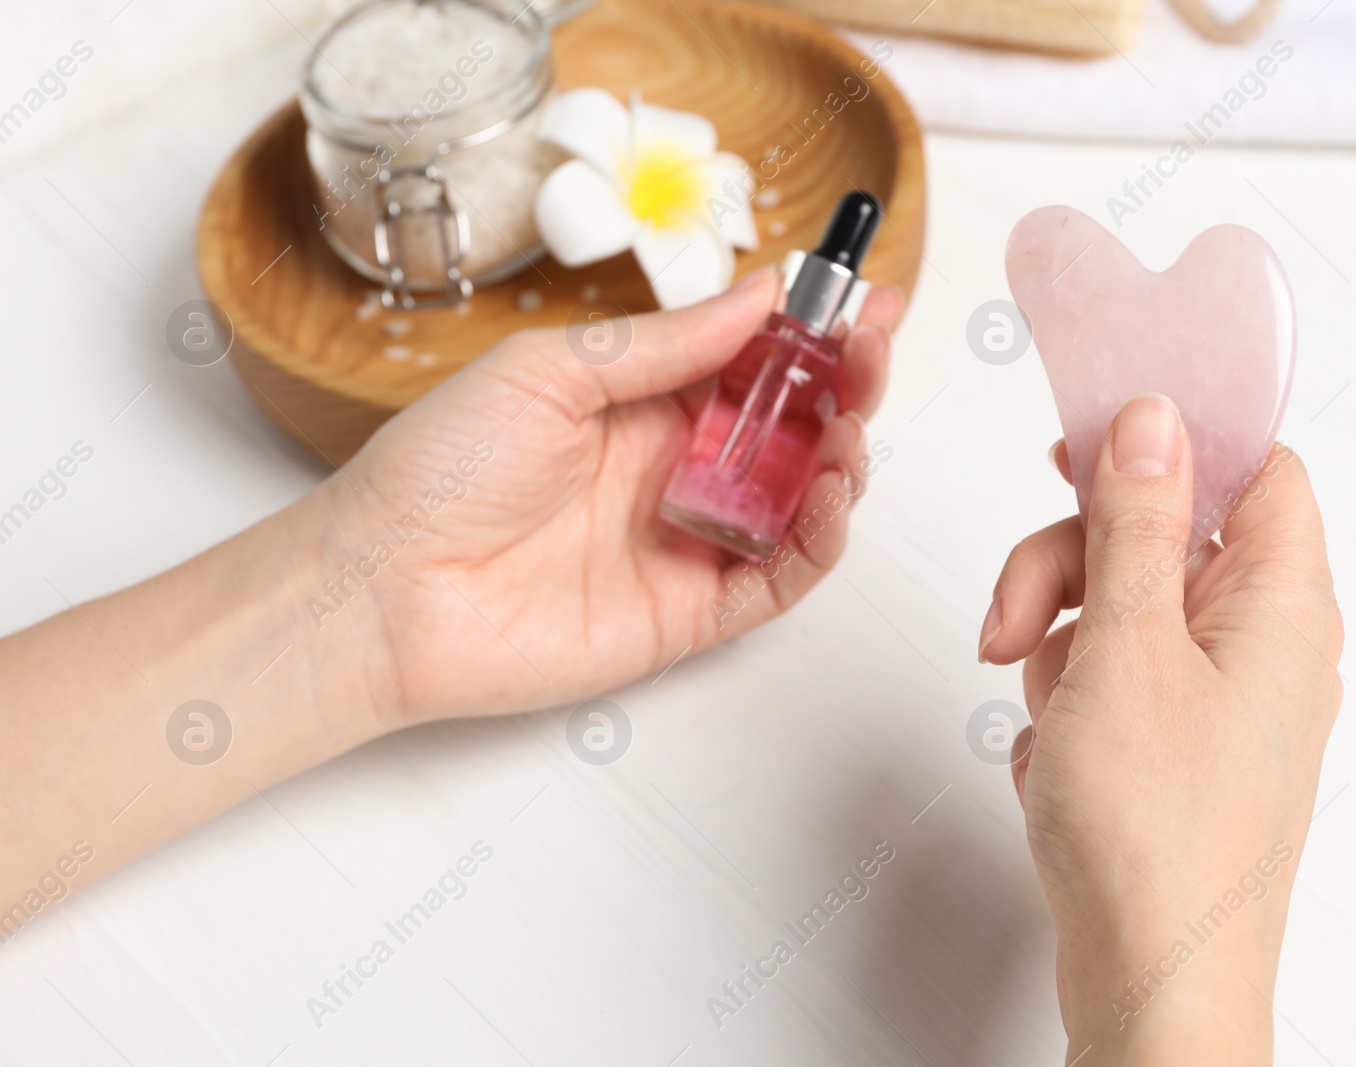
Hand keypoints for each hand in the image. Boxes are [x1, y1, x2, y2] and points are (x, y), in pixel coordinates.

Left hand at [315, 267, 901, 725]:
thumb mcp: (550, 371)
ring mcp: (688, 539)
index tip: (865, 298)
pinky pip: (780, 577)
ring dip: (841, 460)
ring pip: (799, 499)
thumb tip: (759, 294)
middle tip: (872, 352)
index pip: (751, 358)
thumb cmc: (438, 472)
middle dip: (844, 386)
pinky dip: (820, 542)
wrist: (384, 592)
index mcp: (640, 400)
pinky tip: (828, 499)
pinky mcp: (692, 611)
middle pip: (790, 425)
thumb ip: (664, 344)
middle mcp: (673, 467)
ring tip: (847, 429)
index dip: (813, 330)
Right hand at [980, 395, 1342, 1063]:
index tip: (1087, 442)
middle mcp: (1261, 646)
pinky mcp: (1171, 749)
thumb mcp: (1128, 645)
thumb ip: (1136, 522)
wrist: (1149, 979)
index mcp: (1281, 604)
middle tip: (1017, 618)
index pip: (1252, 467)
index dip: (1171, 441)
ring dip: (1051, 637)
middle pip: (1158, 536)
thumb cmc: (1157, 834)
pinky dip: (1063, 700)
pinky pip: (1105, 679)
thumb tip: (1153, 421)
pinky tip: (1053, 754)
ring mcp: (1214, 701)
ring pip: (1118, 608)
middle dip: (1068, 564)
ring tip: (1032, 704)